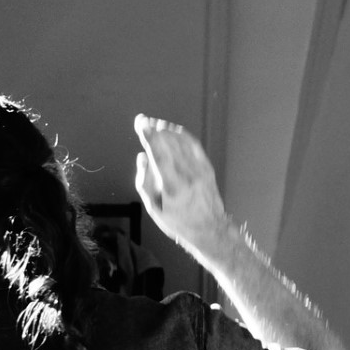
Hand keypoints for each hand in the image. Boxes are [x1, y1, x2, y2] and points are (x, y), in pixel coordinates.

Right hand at [134, 116, 231, 251]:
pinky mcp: (206, 168)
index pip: (159, 155)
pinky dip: (181, 135)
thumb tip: (143, 156)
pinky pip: (193, 145)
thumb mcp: (153, 208)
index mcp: (172, 187)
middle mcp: (188, 176)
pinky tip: (172, 131)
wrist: (209, 228)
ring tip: (154, 124)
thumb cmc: (178, 221)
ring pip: (181, 141)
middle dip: (155, 129)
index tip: (141, 124)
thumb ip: (144, 181)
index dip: (149, 137)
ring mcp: (199, 170)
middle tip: (143, 121)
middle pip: (170, 143)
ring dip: (166, 130)